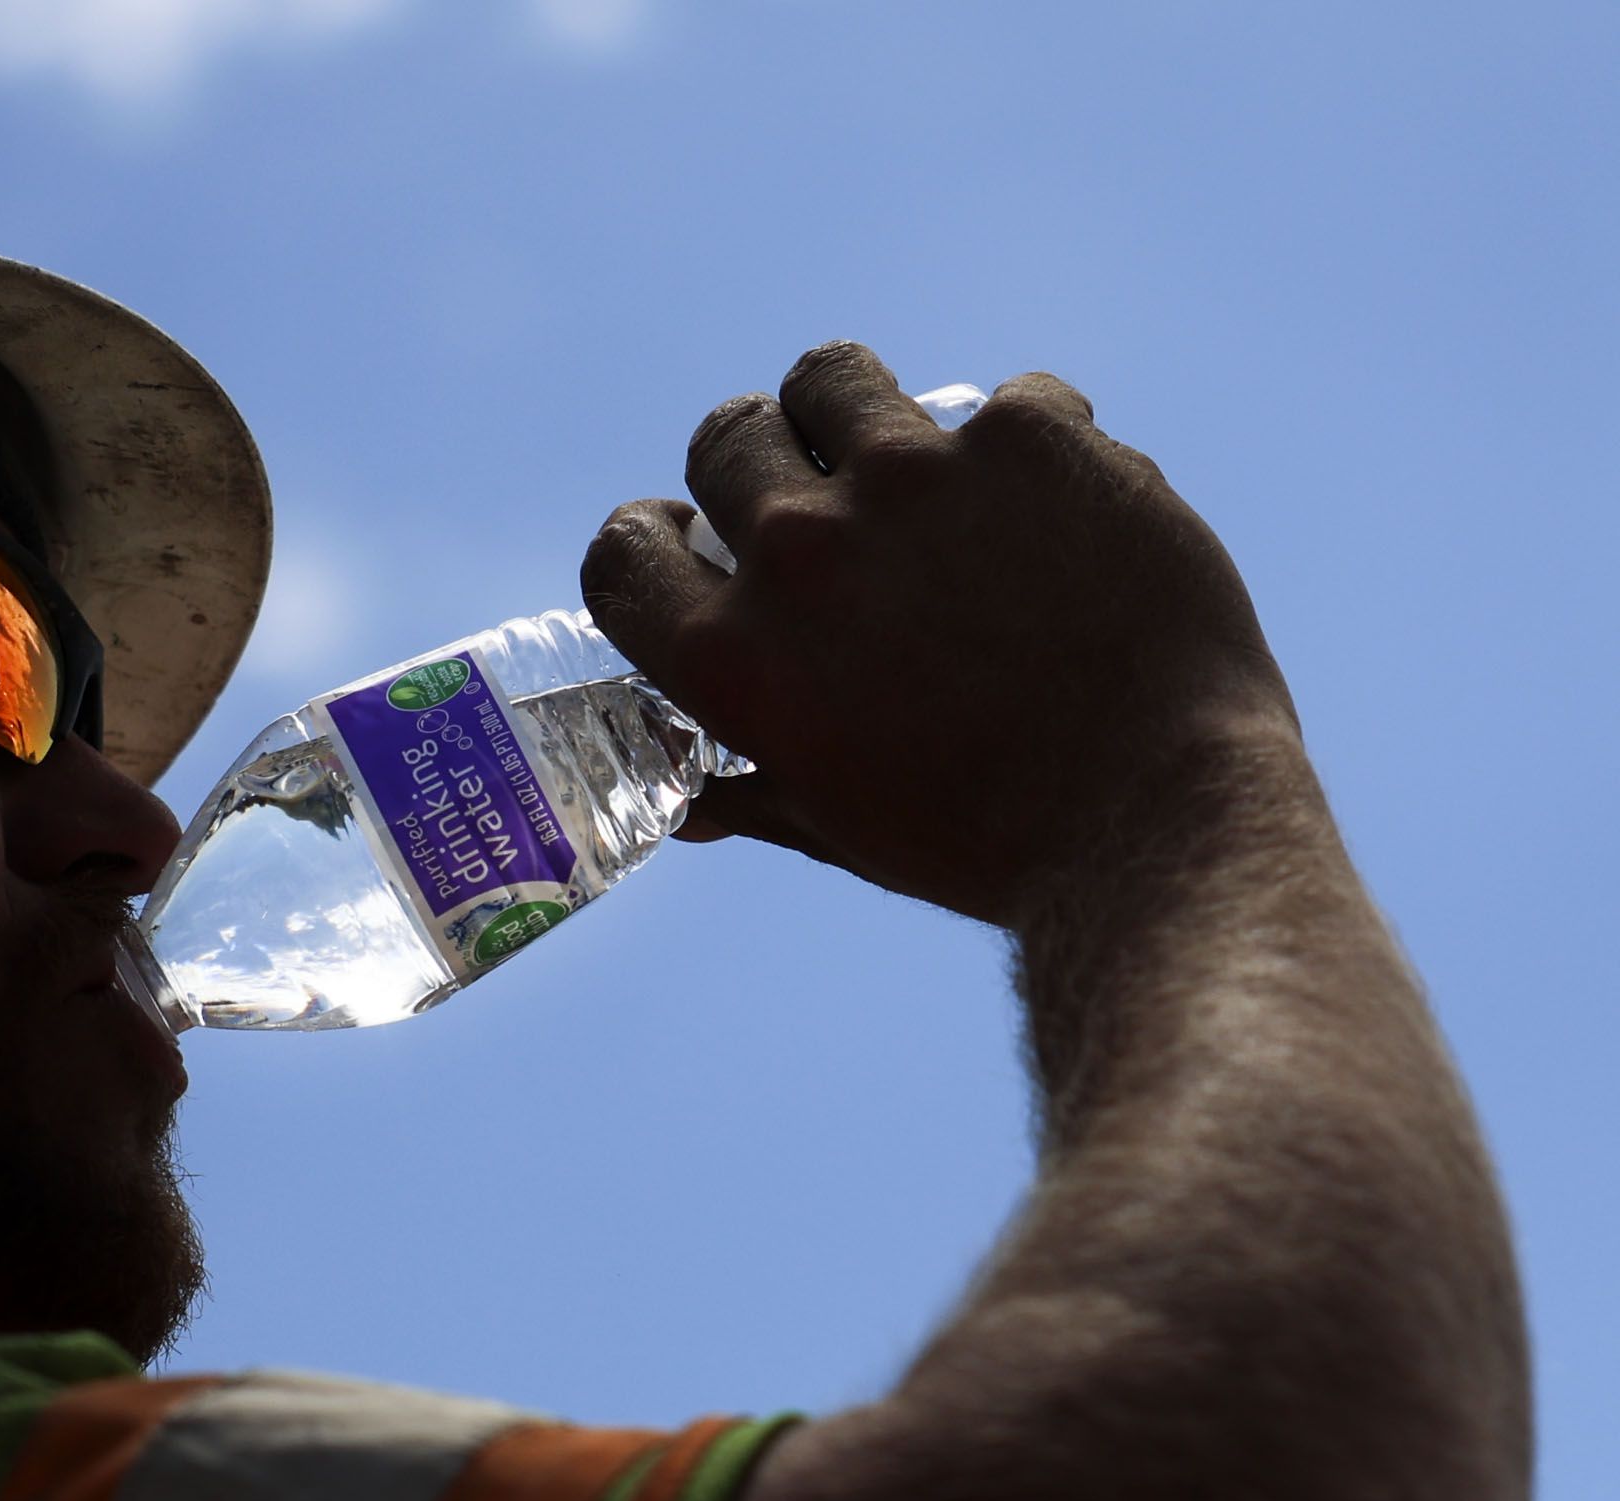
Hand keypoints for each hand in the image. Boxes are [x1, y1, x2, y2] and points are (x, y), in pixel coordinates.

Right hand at [582, 341, 1302, 928]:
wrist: (1155, 819)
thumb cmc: (984, 843)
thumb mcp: (838, 826)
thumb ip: (752, 791)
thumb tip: (693, 807)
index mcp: (731, 654)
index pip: (626, 549)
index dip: (654, 535)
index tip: (689, 533)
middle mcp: (799, 551)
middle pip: (727, 439)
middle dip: (760, 460)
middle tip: (814, 490)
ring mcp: (910, 479)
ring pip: (833, 375)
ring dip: (855, 408)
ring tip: (905, 452)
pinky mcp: (1026, 439)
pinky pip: (1005, 397)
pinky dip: (1024, 445)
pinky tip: (1054, 505)